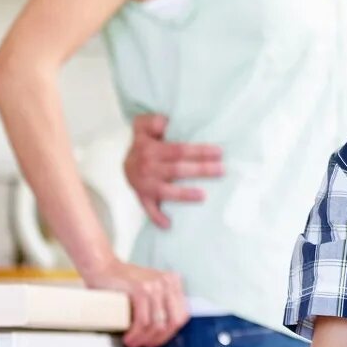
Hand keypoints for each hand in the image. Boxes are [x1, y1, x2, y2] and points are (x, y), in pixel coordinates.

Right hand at [82, 257, 188, 346]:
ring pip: (157, 324)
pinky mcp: (140, 289)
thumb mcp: (149, 289)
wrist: (103, 267)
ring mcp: (155, 285)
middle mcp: (167, 282)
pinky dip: (136, 334)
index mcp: (173, 282)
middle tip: (146, 345)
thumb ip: (160, 303)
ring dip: (144, 339)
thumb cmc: (122, 281)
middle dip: (159, 338)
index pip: (182, 314)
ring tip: (134, 342)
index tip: (159, 340)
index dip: (171, 332)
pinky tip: (129, 337)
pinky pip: (143, 320)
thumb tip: (164, 330)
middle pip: (173, 321)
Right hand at [125, 114, 222, 228]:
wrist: (124, 160)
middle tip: (222, 170)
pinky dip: (157, 218)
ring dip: (184, 195)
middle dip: (201, 170)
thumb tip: (165, 123)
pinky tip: (169, 225)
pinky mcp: (141, 197)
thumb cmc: (143, 141)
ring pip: (166, 191)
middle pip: (177, 170)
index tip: (219, 152)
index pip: (179, 150)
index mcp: (150, 149)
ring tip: (204, 196)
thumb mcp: (143, 125)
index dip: (199, 151)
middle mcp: (147, 167)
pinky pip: (148, 209)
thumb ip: (153, 121)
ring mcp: (143, 185)